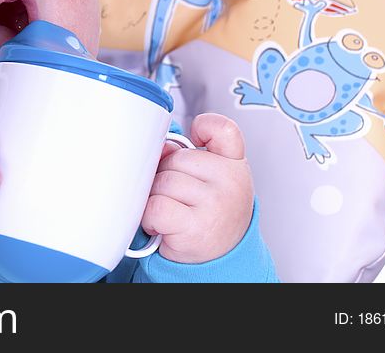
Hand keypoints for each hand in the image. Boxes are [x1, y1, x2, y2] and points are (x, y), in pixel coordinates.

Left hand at [141, 113, 253, 263]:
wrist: (219, 258)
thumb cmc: (209, 213)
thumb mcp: (209, 179)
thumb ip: (186, 156)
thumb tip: (158, 148)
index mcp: (234, 164)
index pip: (224, 130)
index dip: (203, 126)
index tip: (195, 138)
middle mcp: (231, 182)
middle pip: (174, 158)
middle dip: (165, 176)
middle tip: (177, 197)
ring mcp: (215, 203)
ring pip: (161, 182)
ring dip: (155, 198)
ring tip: (171, 212)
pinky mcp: (196, 226)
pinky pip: (155, 206)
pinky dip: (150, 217)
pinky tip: (162, 224)